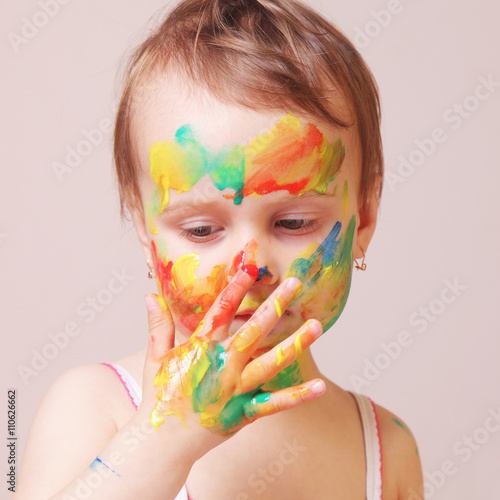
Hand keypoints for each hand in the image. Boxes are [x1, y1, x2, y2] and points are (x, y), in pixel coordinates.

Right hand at [140, 267, 325, 454]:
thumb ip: (158, 325)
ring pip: (270, 364)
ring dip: (295, 344)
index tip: (251, 266)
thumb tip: (149, 295)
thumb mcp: (155, 358)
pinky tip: (320, 385)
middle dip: (274, 304)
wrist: (160, 443)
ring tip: (316, 325)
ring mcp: (234, 390)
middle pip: (253, 330)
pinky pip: (274, 404)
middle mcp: (221, 366)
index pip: (221, 310)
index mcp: (199, 349)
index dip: (236, 286)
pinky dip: (297, 396)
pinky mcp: (243, 414)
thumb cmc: (158, 396)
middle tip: (295, 282)